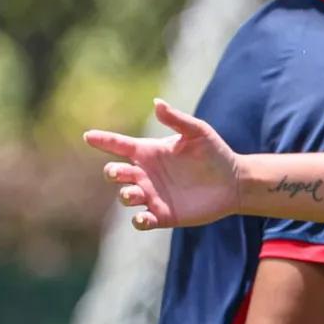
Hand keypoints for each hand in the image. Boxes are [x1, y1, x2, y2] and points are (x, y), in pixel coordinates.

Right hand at [86, 99, 245, 230]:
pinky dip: (138, 221)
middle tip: (118, 172)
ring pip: (127, 197)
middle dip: (112, 172)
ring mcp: (152, 196)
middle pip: (116, 173)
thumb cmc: (215, 153)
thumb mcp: (198, 132)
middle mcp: (145, 174)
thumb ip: (176, 119)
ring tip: (134, 193)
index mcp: (149, 152)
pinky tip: (142, 218)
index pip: (120, 145)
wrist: (234, 182)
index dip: (104, 140)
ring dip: (126, 195)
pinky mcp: (164, 215)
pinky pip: (142, 221)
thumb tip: (156, 102)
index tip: (89, 136)